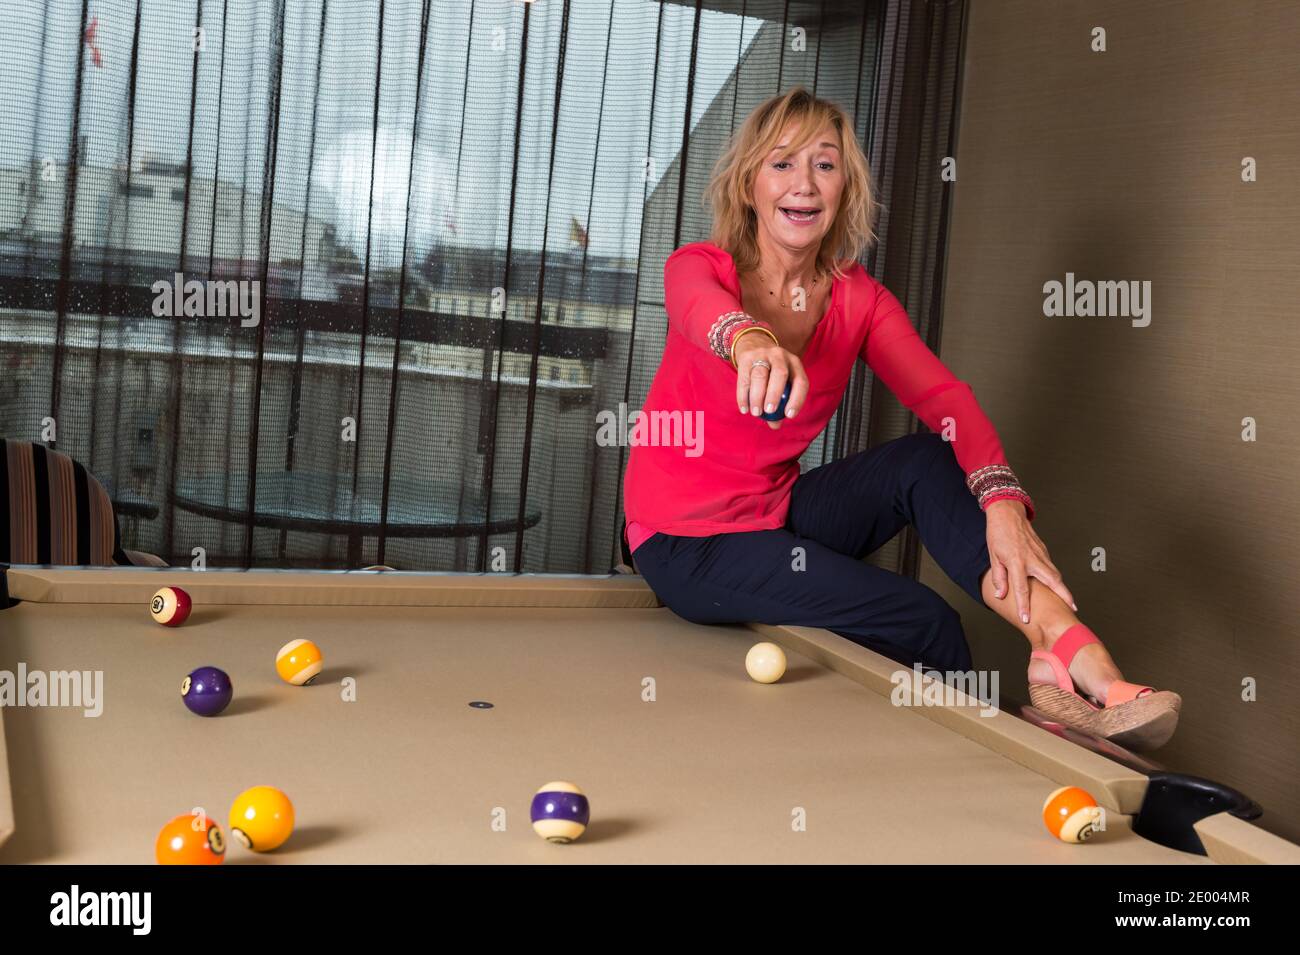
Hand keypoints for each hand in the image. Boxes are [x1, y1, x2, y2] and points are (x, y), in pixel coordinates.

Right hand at [733, 334, 808, 429]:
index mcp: (794, 363)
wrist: (753, 344)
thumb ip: (779, 404)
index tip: (789, 415)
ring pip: (760, 375)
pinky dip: (743, 396)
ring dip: (757, 396)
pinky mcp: (746, 358)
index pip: (801, 381)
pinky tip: (744, 408)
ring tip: (755, 412)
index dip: (797, 399)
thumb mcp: (780, 382)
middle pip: (780, 374)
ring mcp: (762, 354)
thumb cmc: (771, 371)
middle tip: (769, 411)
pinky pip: (744, 379)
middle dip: (775, 394)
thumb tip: (775, 425)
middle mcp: (780, 356)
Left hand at [984, 499, 1075, 623]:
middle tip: (1072, 608)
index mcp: (1017, 561)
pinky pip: (1051, 567)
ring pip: (1055, 573)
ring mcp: (1040, 554)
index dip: (1023, 605)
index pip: (1021, 588)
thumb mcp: (993, 556)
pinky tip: (1057, 586)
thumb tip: (1001, 595)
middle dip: (1063, 595)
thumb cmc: (999, 534)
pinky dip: (1057, 578)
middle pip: (1052, 580)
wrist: (1008, 514)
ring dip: (1063, 588)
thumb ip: (999, 577)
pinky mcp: (1044, 551)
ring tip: (1070, 602)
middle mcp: (1032, 559)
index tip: (1027, 618)